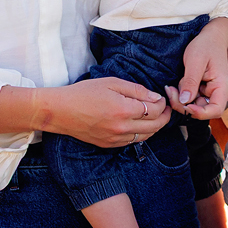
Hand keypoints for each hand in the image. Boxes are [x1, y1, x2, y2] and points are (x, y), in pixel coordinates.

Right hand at [40, 77, 170, 147]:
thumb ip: (136, 90)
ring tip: (157, 115)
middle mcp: (122, 128)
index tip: (162, 97)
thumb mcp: (111, 83)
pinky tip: (141, 124)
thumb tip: (156, 98)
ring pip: (146, 136)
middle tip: (167, 107)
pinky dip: (142, 133)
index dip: (163, 103)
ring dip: (156, 126)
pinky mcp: (109, 145)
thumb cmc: (84, 93)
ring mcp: (115, 139)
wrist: (60, 111)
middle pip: (155, 126)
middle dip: (165, 116)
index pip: (155, 110)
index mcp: (123, 110)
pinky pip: (133, 142)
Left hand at [164, 18, 227, 118]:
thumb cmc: (206, 46)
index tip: (185, 105)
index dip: (200, 113)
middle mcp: (218, 93)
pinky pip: (192, 100)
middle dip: (184, 105)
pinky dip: (182, 96)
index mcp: (222, 87)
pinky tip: (177, 86)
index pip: (215, 110)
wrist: (211, 38)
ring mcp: (210, 93)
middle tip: (171, 91)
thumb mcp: (196, 61)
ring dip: (181, 100)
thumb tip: (185, 101)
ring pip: (194, 106)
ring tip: (173, 86)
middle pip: (202, 110)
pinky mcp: (203, 92)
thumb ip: (191, 81)